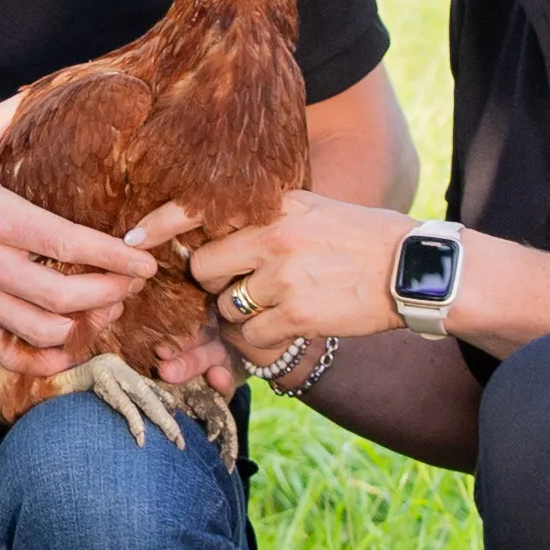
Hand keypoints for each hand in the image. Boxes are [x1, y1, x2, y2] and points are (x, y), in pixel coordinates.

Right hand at [0, 93, 161, 371]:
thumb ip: (11, 116)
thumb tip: (53, 90)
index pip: (67, 243)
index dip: (113, 257)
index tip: (145, 261)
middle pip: (63, 296)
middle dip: (111, 294)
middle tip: (134, 283)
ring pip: (44, 331)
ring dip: (86, 326)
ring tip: (108, 307)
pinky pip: (12, 356)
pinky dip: (48, 360)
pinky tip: (72, 344)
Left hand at [184, 192, 409, 354]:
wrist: (414, 269)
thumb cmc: (366, 237)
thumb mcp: (316, 208)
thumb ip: (271, 214)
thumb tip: (221, 225)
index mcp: (275, 208)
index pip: (202, 212)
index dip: (162, 225)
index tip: (135, 238)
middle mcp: (274, 239)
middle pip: (207, 272)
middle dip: (217, 286)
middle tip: (246, 287)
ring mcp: (283, 279)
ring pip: (228, 310)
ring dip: (243, 317)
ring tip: (279, 306)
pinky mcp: (297, 315)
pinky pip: (253, 338)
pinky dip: (263, 341)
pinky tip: (289, 328)